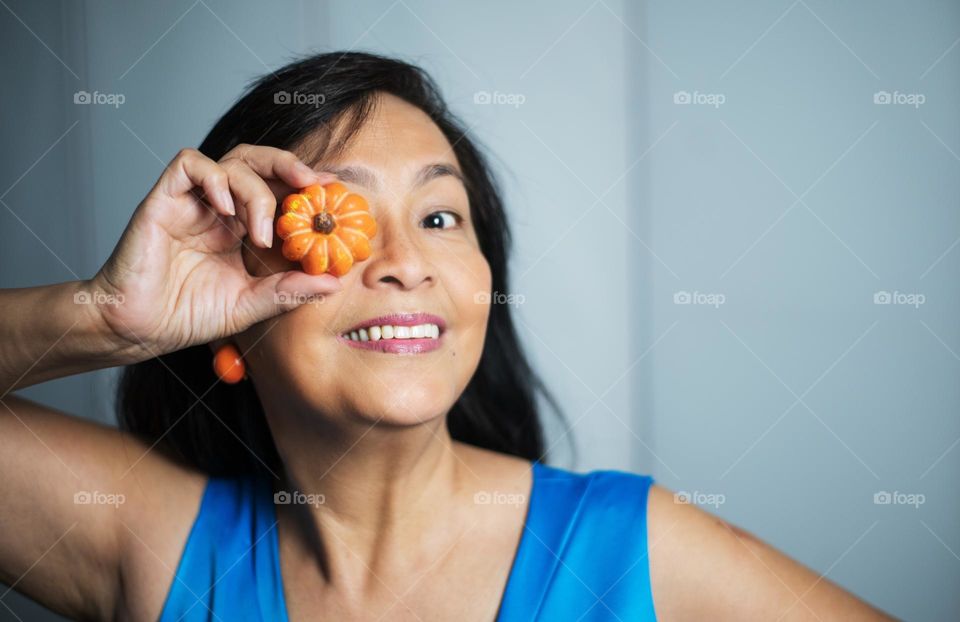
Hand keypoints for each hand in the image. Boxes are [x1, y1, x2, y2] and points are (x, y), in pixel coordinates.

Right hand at [88, 144, 341, 357]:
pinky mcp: (163, 200)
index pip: (277, 190)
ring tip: (260, 234)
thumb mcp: (250, 306)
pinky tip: (225, 208)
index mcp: (240, 228)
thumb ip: (289, 292)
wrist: (138, 329)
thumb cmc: (186, 315)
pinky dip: (215, 177)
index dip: (304, 185)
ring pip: (232, 162)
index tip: (332, 193)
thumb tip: (334, 283)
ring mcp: (192, 202)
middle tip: (312, 185)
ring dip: (255, 191)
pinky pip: (190, 164)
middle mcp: (219, 209)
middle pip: (258, 162)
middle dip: (289, 165)